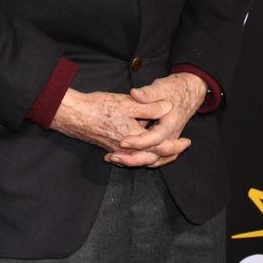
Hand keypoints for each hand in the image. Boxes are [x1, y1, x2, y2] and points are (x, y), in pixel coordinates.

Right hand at [50, 87, 172, 154]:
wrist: (75, 114)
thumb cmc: (100, 107)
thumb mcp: (128, 103)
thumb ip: (150, 107)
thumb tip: (169, 106)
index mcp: (135, 138)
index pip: (161, 147)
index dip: (175, 145)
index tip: (187, 142)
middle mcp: (127, 150)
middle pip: (153, 157)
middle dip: (168, 154)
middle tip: (181, 148)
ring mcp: (117, 150)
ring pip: (141, 159)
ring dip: (155, 156)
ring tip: (166, 152)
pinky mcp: (109, 148)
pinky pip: (129, 158)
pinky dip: (139, 157)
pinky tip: (141, 153)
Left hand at [104, 72, 206, 168]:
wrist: (189, 92)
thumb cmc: (174, 89)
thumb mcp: (162, 87)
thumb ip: (148, 93)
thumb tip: (134, 94)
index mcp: (171, 124)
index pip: (156, 138)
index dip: (139, 141)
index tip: (123, 141)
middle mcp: (171, 136)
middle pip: (154, 155)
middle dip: (134, 158)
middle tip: (114, 156)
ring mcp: (168, 141)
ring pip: (154, 159)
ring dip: (135, 162)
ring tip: (114, 159)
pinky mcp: (163, 142)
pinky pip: (154, 157)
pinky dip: (140, 160)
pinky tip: (123, 158)